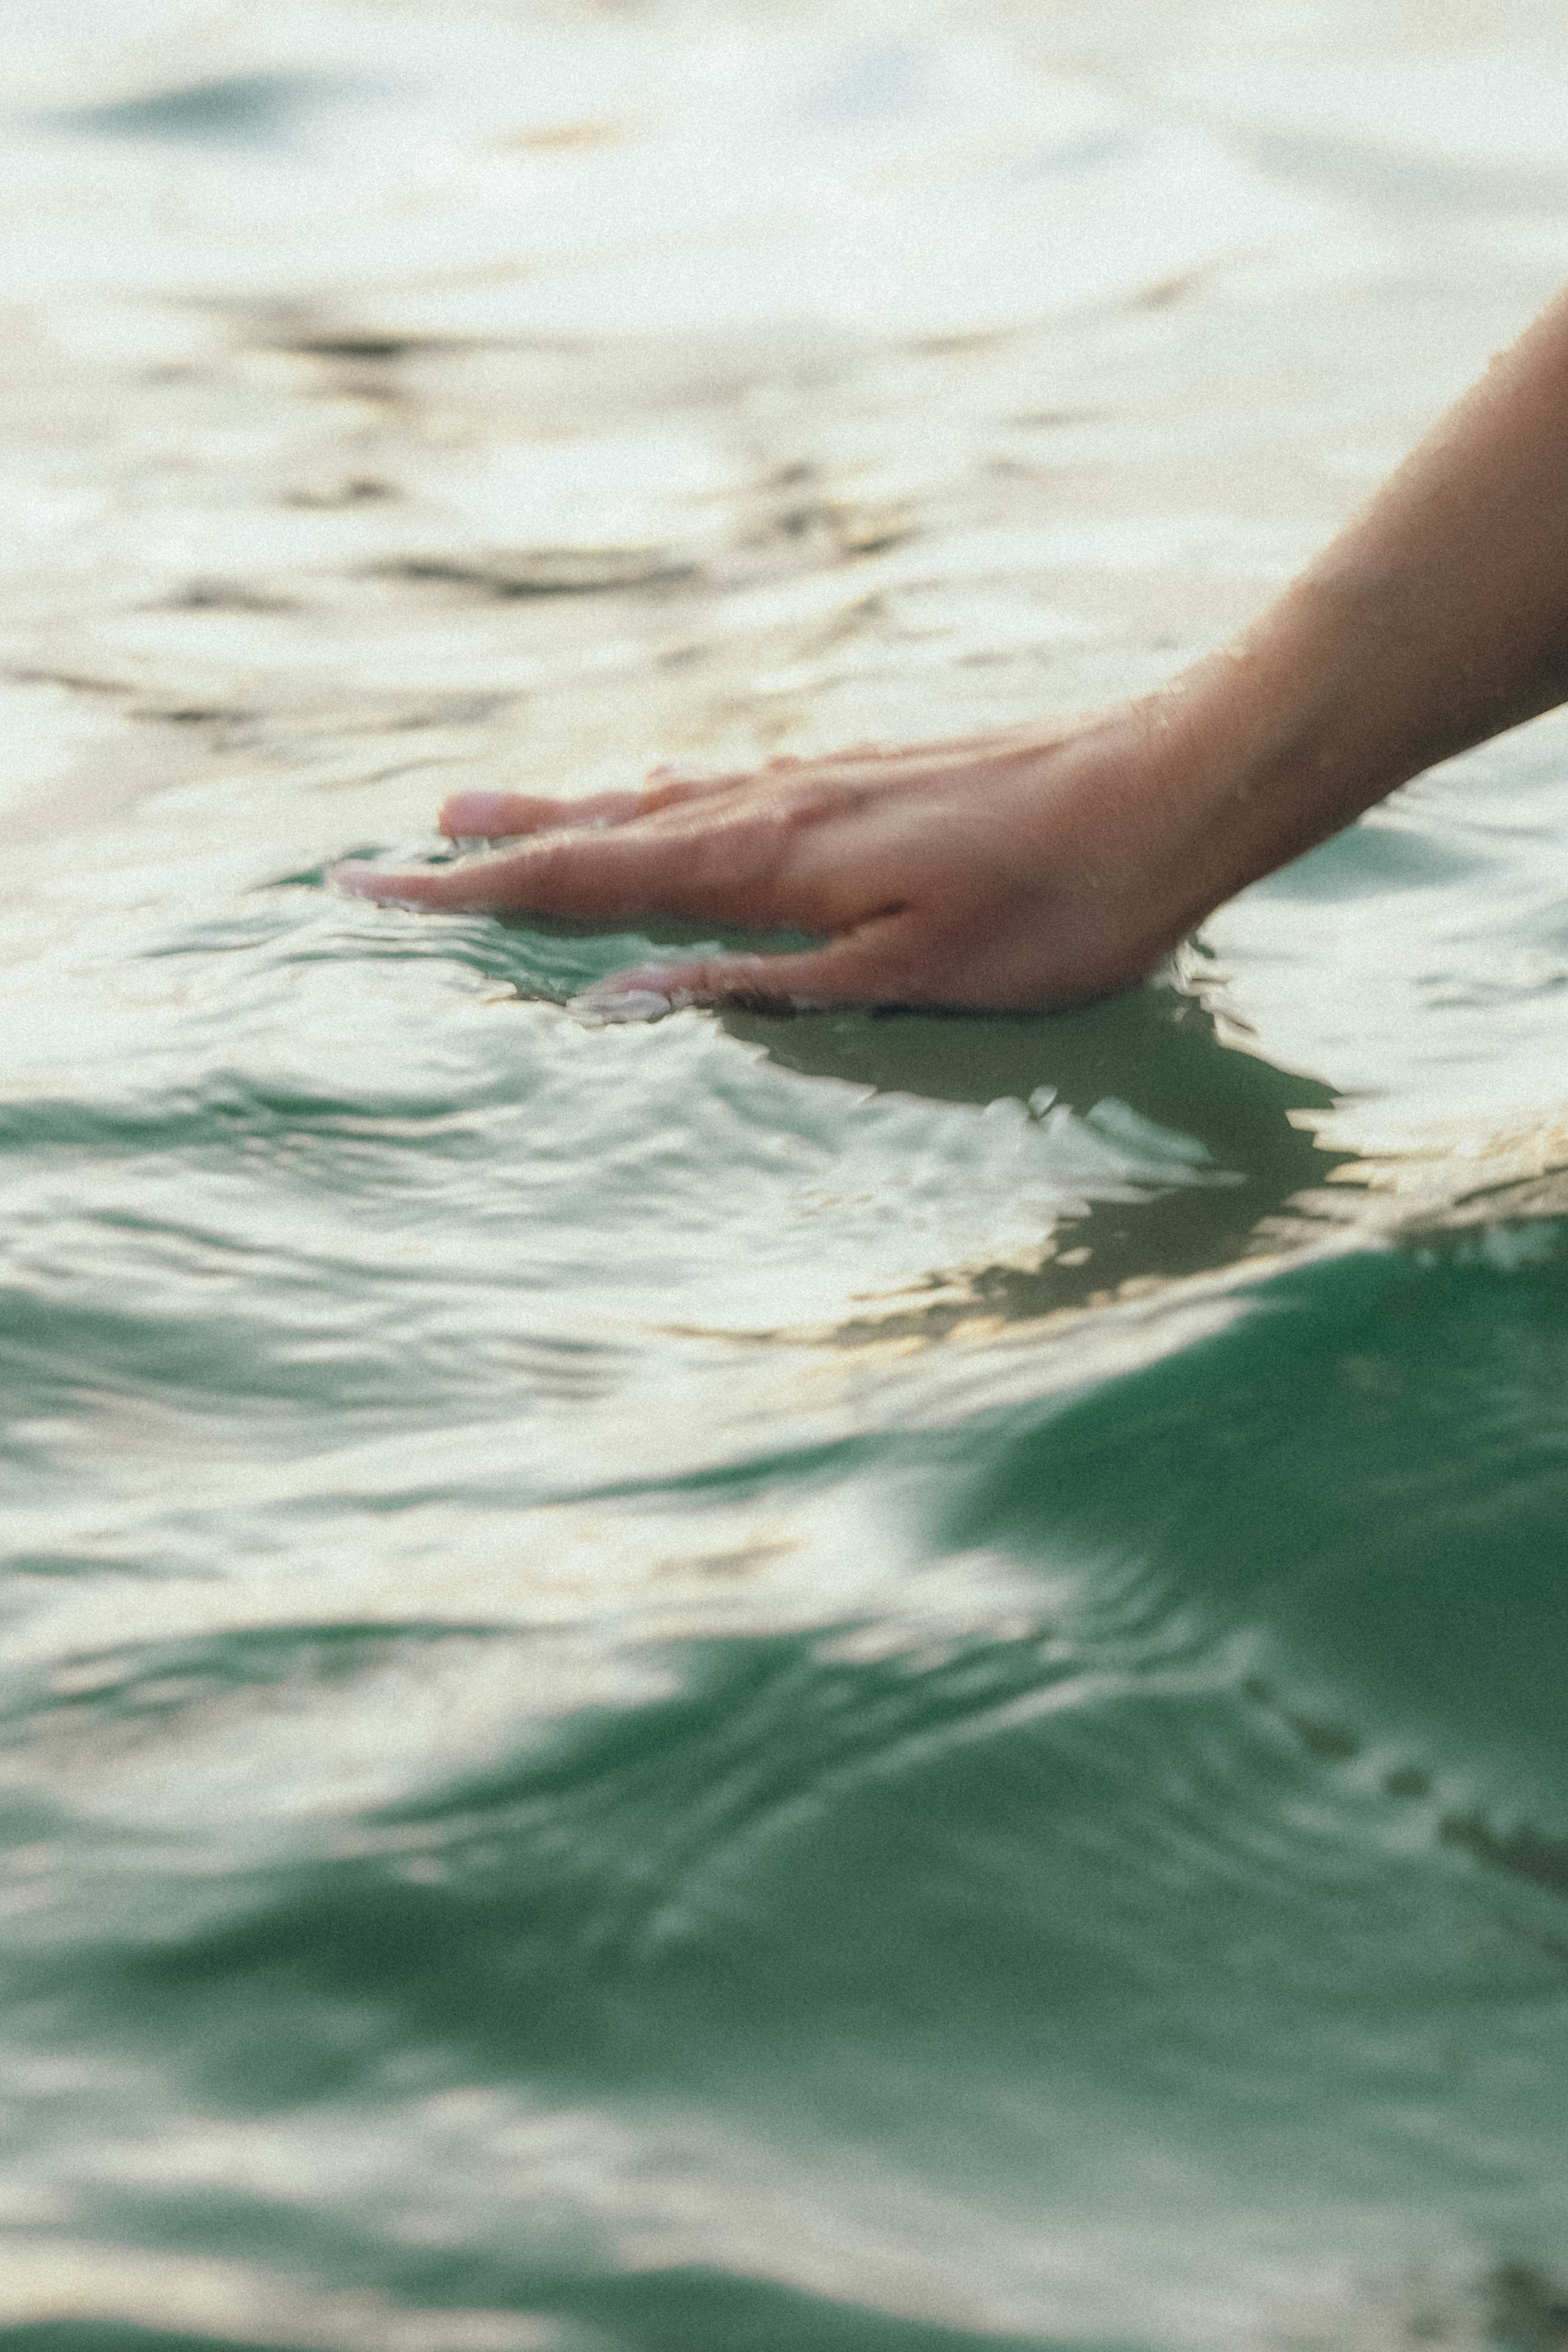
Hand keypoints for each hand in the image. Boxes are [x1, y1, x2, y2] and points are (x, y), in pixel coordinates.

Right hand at [334, 706, 1235, 1014]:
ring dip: (565, 808)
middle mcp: (776, 801)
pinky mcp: (868, 774)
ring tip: (486, 807)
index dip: (472, 895)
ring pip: (658, 796)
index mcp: (769, 859)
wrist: (1174, 788)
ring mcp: (822, 778)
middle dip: (494, 843)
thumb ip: (759, 989)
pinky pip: (724, 786)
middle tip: (399, 846)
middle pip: (602, 823)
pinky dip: (654, 796)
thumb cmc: (1057, 906)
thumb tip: (615, 1006)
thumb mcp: (907, 975)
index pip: (585, 878)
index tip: (372, 891)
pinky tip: (663, 797)